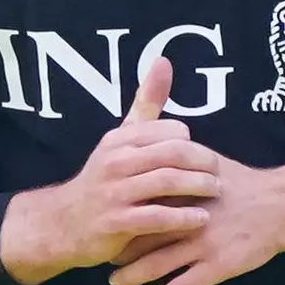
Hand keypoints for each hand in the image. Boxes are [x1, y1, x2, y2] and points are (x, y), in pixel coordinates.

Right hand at [0, 58, 223, 284]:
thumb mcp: (120, 138)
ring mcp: (114, 193)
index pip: (171, 131)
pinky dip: (185, 218)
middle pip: (174, 154)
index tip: (204, 157)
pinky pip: (159, 217)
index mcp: (119, 140)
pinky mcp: (116, 224)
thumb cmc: (104, 179)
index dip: (194, 144)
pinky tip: (201, 219)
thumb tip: (164, 61)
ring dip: (200, 187)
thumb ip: (146, 103)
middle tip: (219, 175)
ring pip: (168, 182)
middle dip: (205, 164)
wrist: (65, 223)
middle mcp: (114, 162)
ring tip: (215, 193)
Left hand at [108, 158, 284, 284]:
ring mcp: (202, 245)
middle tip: (99, 256)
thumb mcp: (207, 163)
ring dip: (132, 276)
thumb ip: (177, 162)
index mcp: (181, 193)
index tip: (100, 223)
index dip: (118, 216)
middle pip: (141, 237)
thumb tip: (150, 149)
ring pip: (157, 264)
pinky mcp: (218, 266)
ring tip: (114, 282)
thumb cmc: (242, 183)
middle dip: (118, 249)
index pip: (139, 206)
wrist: (280, 206)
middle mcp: (187, 219)